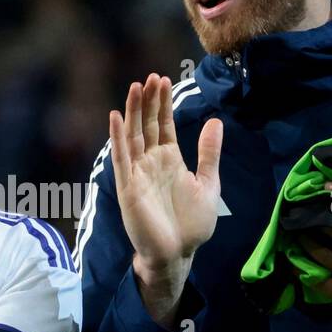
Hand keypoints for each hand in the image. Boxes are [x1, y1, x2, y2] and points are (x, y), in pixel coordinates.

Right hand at [109, 73, 222, 325]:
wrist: (178, 254)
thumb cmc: (192, 224)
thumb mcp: (208, 183)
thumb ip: (209, 153)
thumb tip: (216, 121)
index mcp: (170, 160)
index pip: (164, 125)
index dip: (163, 103)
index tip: (163, 79)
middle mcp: (151, 163)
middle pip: (147, 125)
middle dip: (149, 101)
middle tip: (151, 77)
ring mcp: (138, 174)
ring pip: (133, 136)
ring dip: (133, 112)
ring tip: (135, 87)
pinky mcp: (128, 188)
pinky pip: (122, 159)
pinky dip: (118, 138)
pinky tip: (116, 118)